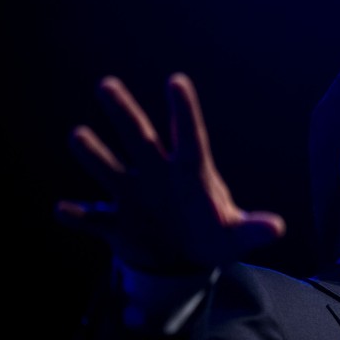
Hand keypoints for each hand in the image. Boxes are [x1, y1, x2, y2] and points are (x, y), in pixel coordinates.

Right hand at [55, 73, 285, 272]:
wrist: (184, 259)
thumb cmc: (214, 236)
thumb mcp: (236, 237)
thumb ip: (252, 230)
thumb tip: (277, 227)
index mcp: (191, 173)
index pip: (189, 138)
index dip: (184, 112)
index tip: (177, 81)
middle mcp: (157, 174)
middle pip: (140, 138)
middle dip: (124, 113)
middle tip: (107, 84)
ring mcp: (133, 194)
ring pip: (109, 168)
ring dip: (94, 154)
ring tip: (78, 136)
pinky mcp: (114, 221)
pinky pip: (93, 217)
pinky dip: (78, 216)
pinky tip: (63, 211)